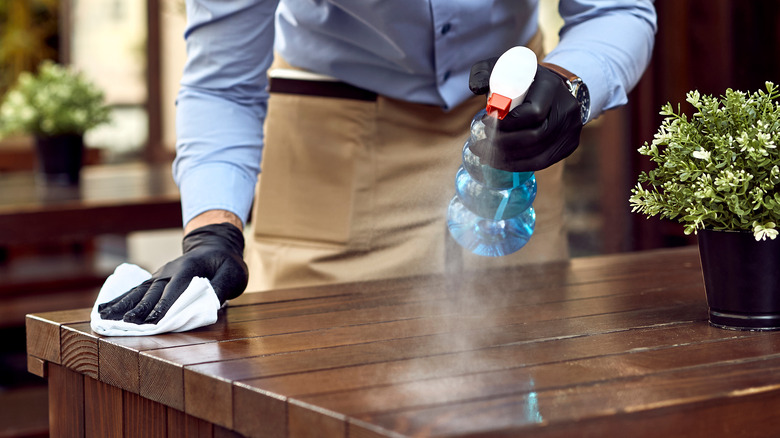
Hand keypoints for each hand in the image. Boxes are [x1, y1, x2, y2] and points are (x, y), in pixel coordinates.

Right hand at [98, 222, 247, 323]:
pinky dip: (121, 300)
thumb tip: (209, 302)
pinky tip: (105, 309)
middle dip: (139, 308)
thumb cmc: (226, 263)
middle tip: (125, 324)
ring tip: (104, 317)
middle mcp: (170, 271)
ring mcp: (161, 274)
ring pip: (140, 291)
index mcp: (189, 268)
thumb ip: (221, 287)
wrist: (215, 246)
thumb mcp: (233, 274)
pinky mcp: (156, 280)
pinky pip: (137, 290)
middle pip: (152, 292)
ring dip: (123, 305)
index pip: (175, 289)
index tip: (152, 320)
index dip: (164, 305)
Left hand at [468, 61, 582, 171]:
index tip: (485, 123)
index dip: (506, 123)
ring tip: (484, 154)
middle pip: (534, 137)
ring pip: (538, 154)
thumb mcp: (504, 68)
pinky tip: (500, 163)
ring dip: (506, 159)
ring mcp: (571, 129)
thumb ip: (485, 70)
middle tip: (481, 143)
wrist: (552, 90)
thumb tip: (476, 88)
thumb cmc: (523, 80)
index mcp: (552, 86)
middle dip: (502, 144)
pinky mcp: (569, 145)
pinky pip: (542, 162)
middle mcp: (567, 108)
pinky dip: (518, 165)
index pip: (532, 113)